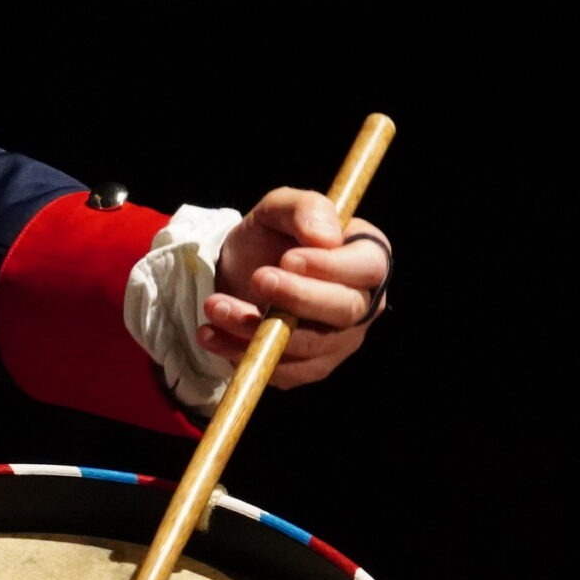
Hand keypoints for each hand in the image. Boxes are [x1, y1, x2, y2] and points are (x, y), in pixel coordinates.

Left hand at [203, 188, 392, 387]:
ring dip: (258, 328)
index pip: (368, 267)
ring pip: (311, 345)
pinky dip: (244, 355)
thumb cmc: (271, 237)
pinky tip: (212, 334)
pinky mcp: (312, 365)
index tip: (288, 258)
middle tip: (256, 278)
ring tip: (215, 305)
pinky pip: (286, 371)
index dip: (331, 266)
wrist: (240, 272)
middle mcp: (363, 302)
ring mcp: (340, 339)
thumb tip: (324, 237)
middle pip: (345, 310)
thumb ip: (305, 208)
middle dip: (297, 298)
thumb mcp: (279, 208)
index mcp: (366, 257)